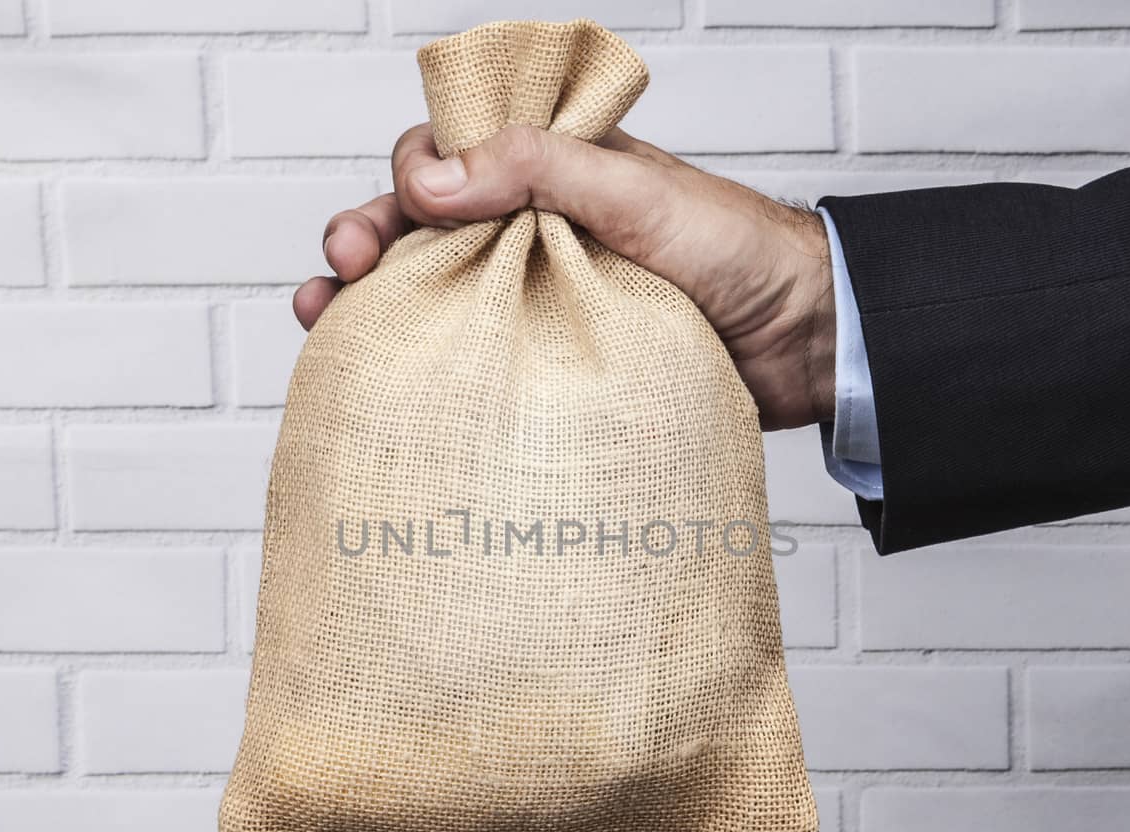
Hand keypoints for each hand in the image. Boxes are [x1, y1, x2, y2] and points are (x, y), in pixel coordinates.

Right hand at [294, 124, 835, 430]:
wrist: (805, 341)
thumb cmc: (736, 251)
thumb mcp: (633, 190)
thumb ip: (536, 169)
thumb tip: (427, 179)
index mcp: (553, 169)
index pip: (453, 154)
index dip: (410, 176)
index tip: (400, 210)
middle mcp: (537, 230)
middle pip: (426, 226)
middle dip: (368, 240)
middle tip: (342, 268)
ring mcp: (543, 298)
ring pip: (440, 292)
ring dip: (378, 304)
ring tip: (325, 321)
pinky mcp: (554, 361)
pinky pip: (479, 357)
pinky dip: (427, 363)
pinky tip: (387, 378)